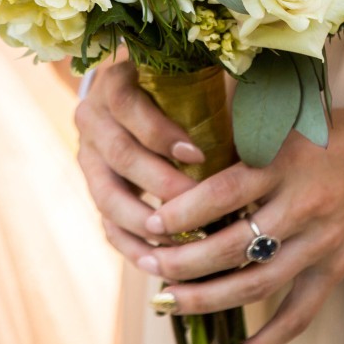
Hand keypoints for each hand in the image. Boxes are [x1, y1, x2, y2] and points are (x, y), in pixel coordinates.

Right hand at [73, 61, 207, 258]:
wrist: (139, 97)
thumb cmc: (179, 89)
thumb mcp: (187, 82)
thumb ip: (210, 97)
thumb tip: (255, 127)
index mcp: (114, 84)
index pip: (128, 107)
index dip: (160, 134)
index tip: (199, 155)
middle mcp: (93, 119)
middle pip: (120, 155)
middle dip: (159, 183)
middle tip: (196, 205)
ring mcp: (88, 157)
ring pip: (106, 197)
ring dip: (143, 222)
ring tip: (180, 240)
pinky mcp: (95, 190)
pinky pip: (105, 223)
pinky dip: (131, 245)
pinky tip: (157, 261)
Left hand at [136, 99, 343, 343]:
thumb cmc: (332, 130)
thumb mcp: (285, 117)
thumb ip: (238, 128)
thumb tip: (181, 131)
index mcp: (285, 163)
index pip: (224, 193)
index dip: (184, 212)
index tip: (150, 222)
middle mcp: (303, 206)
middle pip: (234, 247)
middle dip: (183, 262)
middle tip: (146, 265)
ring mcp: (321, 243)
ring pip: (257, 285)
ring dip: (208, 300)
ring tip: (167, 303)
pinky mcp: (335, 269)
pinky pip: (297, 317)